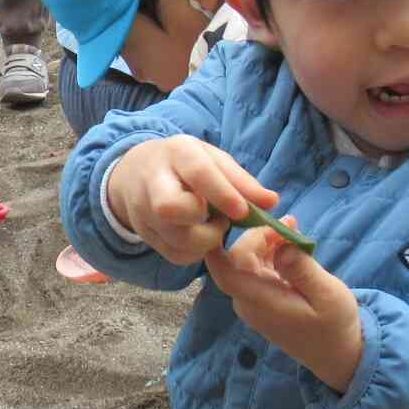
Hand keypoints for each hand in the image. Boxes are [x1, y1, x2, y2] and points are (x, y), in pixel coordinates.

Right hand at [104, 135, 277, 265]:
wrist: (137, 172)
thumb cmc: (186, 164)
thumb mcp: (212, 160)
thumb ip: (241, 181)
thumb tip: (271, 202)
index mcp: (177, 153)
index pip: (198, 173)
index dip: (223, 195)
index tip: (244, 213)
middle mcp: (153, 180)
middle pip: (170, 208)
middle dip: (203, 223)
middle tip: (222, 221)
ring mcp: (142, 210)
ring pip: (174, 239)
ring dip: (204, 241)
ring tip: (213, 227)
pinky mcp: (144, 234)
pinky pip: (174, 255)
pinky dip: (195, 252)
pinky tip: (199, 236)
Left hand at [204, 227, 363, 392]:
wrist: (337, 354)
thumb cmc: (334, 326)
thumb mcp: (327, 295)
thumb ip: (303, 270)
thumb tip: (282, 246)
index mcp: (260, 301)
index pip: (224, 270)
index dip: (217, 243)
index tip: (230, 216)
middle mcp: (249, 300)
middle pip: (237, 258)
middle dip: (258, 234)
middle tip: (288, 220)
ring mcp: (254, 300)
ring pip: (248, 261)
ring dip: (266, 241)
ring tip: (292, 226)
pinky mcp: (263, 298)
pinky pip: (259, 269)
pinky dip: (271, 252)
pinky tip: (290, 242)